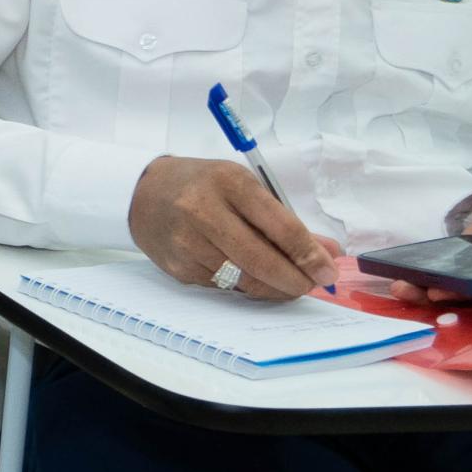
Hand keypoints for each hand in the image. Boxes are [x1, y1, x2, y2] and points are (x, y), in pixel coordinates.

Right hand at [128, 156, 339, 297]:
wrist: (142, 193)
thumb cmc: (203, 186)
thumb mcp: (244, 188)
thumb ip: (285, 221)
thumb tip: (327, 253)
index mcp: (229, 183)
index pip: (280, 226)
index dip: (309, 254)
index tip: (328, 271)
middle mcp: (203, 212)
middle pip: (261, 260)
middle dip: (294, 279)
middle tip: (311, 286)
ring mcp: (188, 243)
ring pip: (243, 279)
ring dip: (274, 289)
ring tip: (289, 285)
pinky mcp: (178, 267)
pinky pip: (223, 286)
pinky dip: (245, 286)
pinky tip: (251, 277)